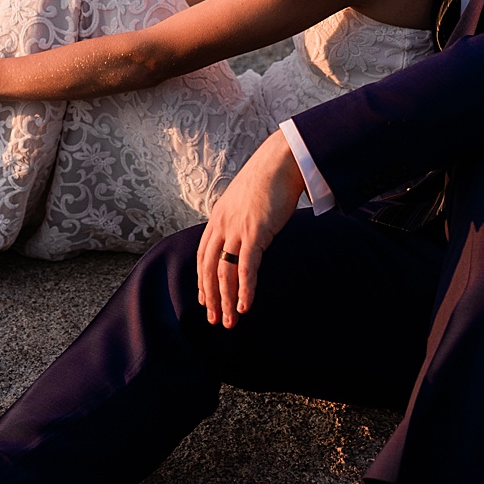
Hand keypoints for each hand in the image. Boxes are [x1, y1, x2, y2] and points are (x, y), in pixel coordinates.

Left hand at [196, 131, 304, 328]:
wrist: (281, 161)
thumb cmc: (269, 179)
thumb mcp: (246, 200)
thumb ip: (241, 218)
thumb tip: (248, 232)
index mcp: (218, 218)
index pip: (203, 255)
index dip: (203, 280)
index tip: (205, 300)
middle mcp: (222, 225)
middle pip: (208, 269)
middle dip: (211, 298)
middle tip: (214, 320)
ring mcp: (237, 229)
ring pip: (224, 273)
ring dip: (226, 301)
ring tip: (230, 322)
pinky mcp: (255, 233)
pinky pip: (246, 268)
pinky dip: (245, 290)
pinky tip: (245, 307)